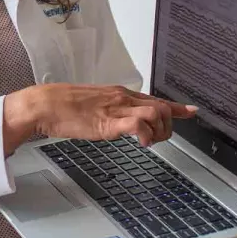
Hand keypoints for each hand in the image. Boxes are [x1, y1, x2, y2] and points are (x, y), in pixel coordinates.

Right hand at [3, 83, 196, 155]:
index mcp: (119, 94)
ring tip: (148, 142)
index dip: (177, 107)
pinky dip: (146, 136)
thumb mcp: (93, 105)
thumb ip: (108, 110)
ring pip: (157, 114)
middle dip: (169, 127)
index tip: (191, 111)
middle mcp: (122, 98)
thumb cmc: (62, 106)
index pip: (155, 99)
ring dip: (159, 132)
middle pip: (163, 107)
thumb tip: (115, 119)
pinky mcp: (109, 121)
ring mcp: (116, 109)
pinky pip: (139, 125)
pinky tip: (141, 144)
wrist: (45, 104)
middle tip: (157, 140)